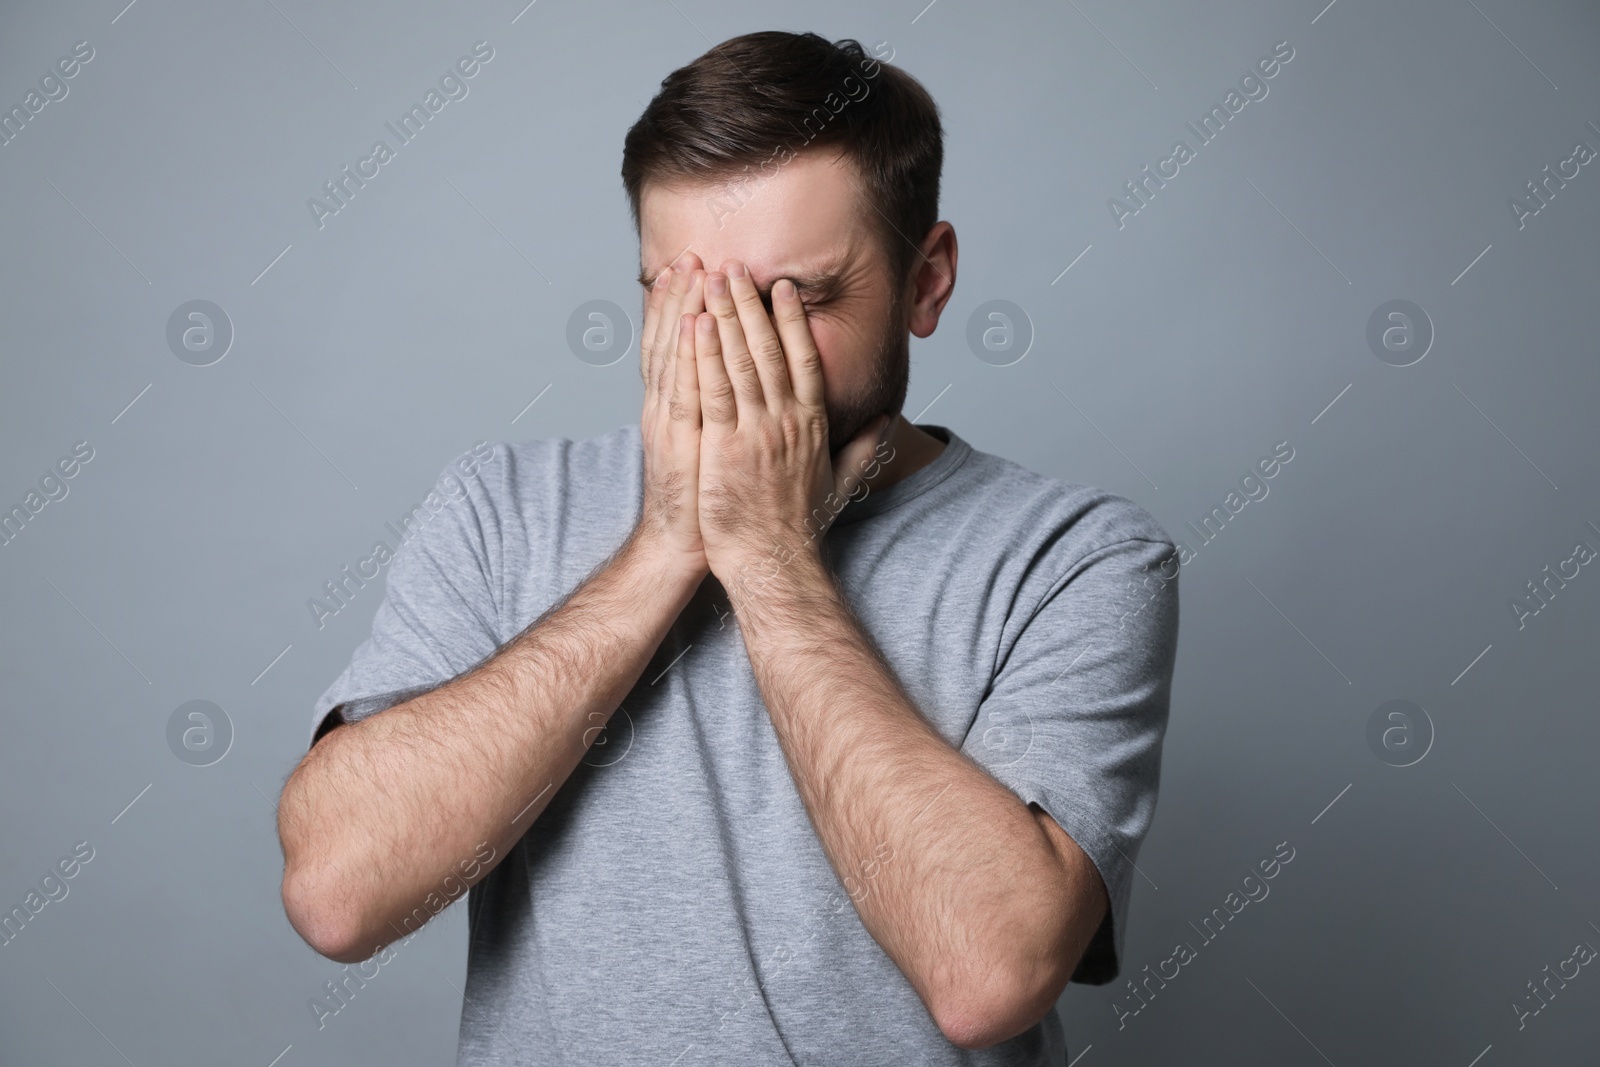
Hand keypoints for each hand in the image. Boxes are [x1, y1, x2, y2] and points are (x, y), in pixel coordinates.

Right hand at [633, 255, 709, 578]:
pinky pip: (683, 390)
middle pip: (674, 340)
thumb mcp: (719, 450)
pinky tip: (692, 324)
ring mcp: (670, 421)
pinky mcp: (678, 440)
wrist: (686, 544)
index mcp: (683, 406)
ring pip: (675, 355)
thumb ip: (732, 415)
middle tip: (691, 253)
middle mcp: (670, 406)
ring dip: (681, 310)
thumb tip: (752, 390)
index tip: (698, 269)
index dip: (688, 306)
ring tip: (689, 270)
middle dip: (683, 296)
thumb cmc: (712, 500)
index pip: (684, 345)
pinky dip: (687, 355)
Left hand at [692, 260, 889, 597]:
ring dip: (724, 316)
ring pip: (741, 361)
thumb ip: (862, 448)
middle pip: (769, 349)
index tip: (780, 288)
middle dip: (749, 303)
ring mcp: (757, 432)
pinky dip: (705, 355)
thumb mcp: (840, 482)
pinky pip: (714, 390)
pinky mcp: (726, 447)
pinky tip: (695, 324)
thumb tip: (885, 423)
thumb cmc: (800, 528)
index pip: (803, 359)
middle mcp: (787, 421)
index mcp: (812, 424)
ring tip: (711, 279)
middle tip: (735, 265)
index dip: (791, 320)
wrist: (773, 563)